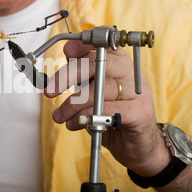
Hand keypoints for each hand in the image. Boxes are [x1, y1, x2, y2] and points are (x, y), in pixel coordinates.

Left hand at [45, 40, 170, 176]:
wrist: (139, 147)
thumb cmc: (113, 117)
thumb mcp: (94, 93)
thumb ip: (83, 77)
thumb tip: (64, 62)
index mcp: (121, 64)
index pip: (103, 45)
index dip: (85, 44)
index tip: (68, 50)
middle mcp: (131, 74)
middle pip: (98, 63)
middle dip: (68, 75)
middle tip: (50, 91)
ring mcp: (139, 92)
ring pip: (101, 88)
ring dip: (73, 104)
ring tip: (61, 117)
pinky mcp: (141, 113)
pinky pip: (110, 109)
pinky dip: (88, 117)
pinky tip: (77, 124)